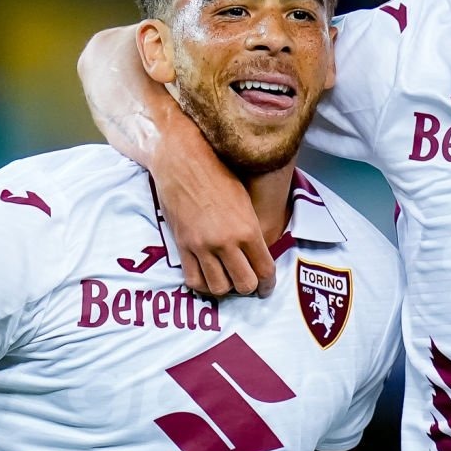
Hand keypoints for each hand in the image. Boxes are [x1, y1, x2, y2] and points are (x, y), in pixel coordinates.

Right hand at [155, 119, 273, 297]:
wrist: (183, 162)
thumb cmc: (218, 174)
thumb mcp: (245, 203)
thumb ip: (252, 232)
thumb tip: (258, 255)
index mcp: (248, 230)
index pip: (264, 271)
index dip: (268, 285)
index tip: (266, 287)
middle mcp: (226, 242)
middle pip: (244, 285)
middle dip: (248, 288)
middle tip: (247, 283)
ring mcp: (202, 246)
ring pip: (219, 288)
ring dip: (225, 288)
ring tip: (227, 280)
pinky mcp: (182, 247)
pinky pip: (194, 280)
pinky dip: (203, 285)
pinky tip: (208, 278)